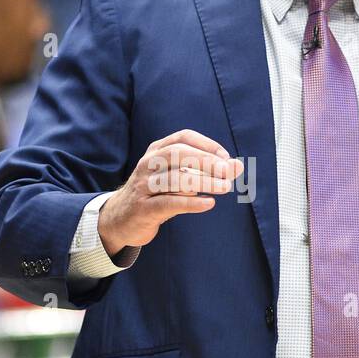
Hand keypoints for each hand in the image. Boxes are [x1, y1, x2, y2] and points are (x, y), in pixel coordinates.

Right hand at [98, 129, 243, 254]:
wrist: (120, 219)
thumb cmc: (156, 195)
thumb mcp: (178, 180)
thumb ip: (207, 173)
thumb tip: (238, 166)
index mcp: (156, 151)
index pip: (183, 137)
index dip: (206, 144)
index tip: (225, 158)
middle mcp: (148, 164)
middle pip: (178, 154)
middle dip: (206, 161)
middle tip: (228, 172)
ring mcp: (144, 186)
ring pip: (175, 178)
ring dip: (203, 182)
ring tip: (225, 188)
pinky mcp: (143, 208)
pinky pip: (169, 202)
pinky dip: (191, 202)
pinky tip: (209, 203)